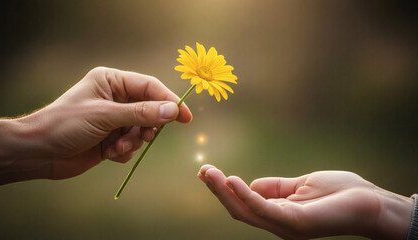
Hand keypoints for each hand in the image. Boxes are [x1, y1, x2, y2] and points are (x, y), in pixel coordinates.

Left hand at [0, 67, 191, 188]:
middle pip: (149, 110)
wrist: (39, 152)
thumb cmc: (67, 124)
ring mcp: (113, 119)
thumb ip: (141, 113)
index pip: (149, 87)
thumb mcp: (106, 116)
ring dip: (131, 142)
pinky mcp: (111, 138)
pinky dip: (123, 152)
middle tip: (143, 137)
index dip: (169, 101)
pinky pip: (131, 145)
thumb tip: (173, 111)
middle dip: (145, 127)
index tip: (185, 117)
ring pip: (141, 130)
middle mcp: (115, 98)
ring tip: (116, 148)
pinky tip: (107, 153)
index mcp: (112, 81)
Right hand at [198, 165, 413, 239]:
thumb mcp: (299, 185)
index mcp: (278, 214)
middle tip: (202, 172)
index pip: (244, 205)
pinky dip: (245, 195)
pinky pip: (263, 209)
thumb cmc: (339, 193)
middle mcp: (277, 224)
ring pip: (245, 212)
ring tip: (209, 173)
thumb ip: (274, 186)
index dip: (224, 190)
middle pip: (239, 210)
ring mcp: (285, 226)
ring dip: (224, 193)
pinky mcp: (295, 223)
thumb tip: (249, 184)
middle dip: (218, 191)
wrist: (371, 203)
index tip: (207, 172)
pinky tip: (232, 180)